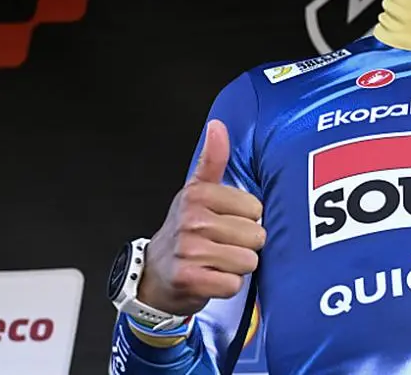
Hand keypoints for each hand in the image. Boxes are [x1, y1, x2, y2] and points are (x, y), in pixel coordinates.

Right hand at [137, 119, 266, 315]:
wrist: (155, 273)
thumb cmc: (185, 231)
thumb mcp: (196, 192)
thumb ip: (212, 160)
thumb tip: (217, 125)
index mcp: (198, 195)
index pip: (256, 209)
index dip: (246, 220)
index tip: (226, 222)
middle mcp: (192, 220)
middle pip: (255, 236)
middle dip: (244, 245)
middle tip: (222, 245)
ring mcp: (189, 251)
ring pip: (247, 261)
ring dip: (237, 267)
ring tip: (217, 261)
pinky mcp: (189, 280)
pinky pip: (233, 284)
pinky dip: (227, 286)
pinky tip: (211, 278)